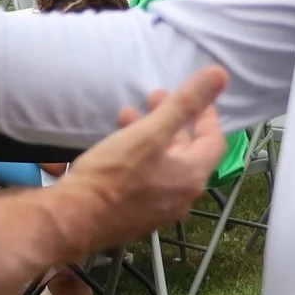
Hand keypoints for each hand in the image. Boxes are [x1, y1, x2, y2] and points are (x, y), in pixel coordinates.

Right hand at [50, 67, 227, 256]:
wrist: (74, 220)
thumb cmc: (113, 175)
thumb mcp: (150, 133)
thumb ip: (184, 103)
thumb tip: (219, 75)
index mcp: (192, 176)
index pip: (214, 141)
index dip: (207, 116)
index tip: (194, 97)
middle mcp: (182, 197)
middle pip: (187, 152)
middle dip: (171, 121)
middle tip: (153, 98)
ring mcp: (160, 210)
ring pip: (164, 165)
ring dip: (151, 137)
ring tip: (127, 116)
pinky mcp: (137, 216)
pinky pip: (148, 180)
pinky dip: (140, 157)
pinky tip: (117, 147)